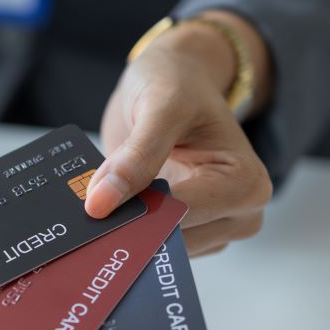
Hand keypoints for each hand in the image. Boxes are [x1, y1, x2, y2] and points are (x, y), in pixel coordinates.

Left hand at [84, 12, 273, 255]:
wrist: (177, 80)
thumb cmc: (179, 84)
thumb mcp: (160, 106)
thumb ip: (136, 156)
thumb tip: (100, 204)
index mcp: (244, 184)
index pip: (183, 215)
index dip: (135, 214)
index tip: (93, 212)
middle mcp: (238, 213)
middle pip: (172, 240)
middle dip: (127, 226)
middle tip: (85, 211)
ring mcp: (213, 228)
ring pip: (158, 250)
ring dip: (122, 231)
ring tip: (94, 204)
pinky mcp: (186, 232)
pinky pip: (151, 244)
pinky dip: (125, 229)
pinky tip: (105, 211)